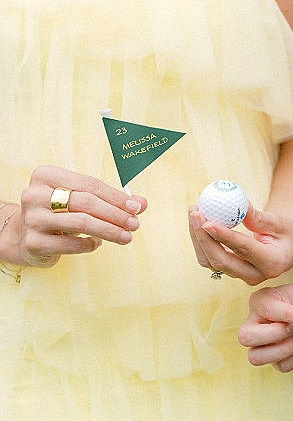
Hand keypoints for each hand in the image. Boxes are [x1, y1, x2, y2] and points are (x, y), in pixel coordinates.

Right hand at [14, 165, 146, 267]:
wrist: (22, 236)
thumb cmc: (57, 213)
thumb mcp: (80, 201)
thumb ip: (110, 200)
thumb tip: (142, 204)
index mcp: (46, 175)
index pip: (90, 184)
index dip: (116, 197)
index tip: (136, 208)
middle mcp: (35, 194)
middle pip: (87, 203)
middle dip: (116, 214)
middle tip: (135, 224)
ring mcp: (32, 219)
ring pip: (81, 223)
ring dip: (109, 231)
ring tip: (125, 237)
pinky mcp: (33, 242)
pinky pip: (71, 245)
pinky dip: (90, 245)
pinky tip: (97, 243)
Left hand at [188, 203, 292, 284]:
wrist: (286, 248)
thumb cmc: (285, 233)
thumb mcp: (279, 222)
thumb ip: (259, 218)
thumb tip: (240, 205)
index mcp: (272, 262)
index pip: (243, 249)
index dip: (223, 236)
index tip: (207, 222)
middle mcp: (254, 275)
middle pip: (221, 261)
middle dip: (203, 238)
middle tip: (195, 213)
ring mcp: (240, 276)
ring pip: (211, 261)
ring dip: (198, 238)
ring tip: (193, 211)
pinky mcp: (229, 271)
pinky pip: (209, 258)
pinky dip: (200, 240)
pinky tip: (196, 222)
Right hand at [237, 283, 292, 371]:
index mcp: (260, 300)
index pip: (266, 309)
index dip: (287, 315)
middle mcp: (256, 321)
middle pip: (246, 337)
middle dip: (275, 336)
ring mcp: (263, 342)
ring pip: (257, 357)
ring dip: (285, 351)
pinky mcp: (277, 357)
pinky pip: (281, 366)